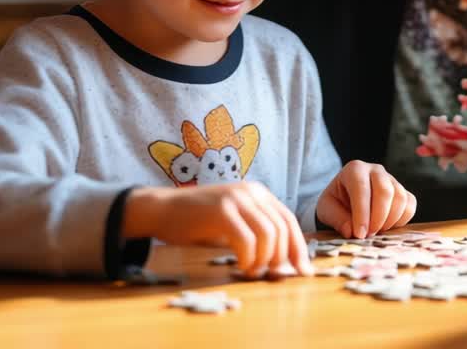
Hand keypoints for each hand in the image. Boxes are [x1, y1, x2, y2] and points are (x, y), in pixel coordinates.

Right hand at [123, 183, 311, 277]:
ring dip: (264, 259)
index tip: (303, 271)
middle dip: (283, 257)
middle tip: (273, 275)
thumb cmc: (197, 222)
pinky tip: (241, 266)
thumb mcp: (234, 224)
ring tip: (253, 271)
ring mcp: (236, 198)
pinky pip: (247, 240)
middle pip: (282, 228)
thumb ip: (257, 235)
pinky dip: (248, 258)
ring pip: (268, 234)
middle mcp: (251, 192)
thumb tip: (283, 263)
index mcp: (259, 193)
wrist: (162, 210)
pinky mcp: (221, 210)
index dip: (298, 247)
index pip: (288, 220)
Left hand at [316, 161, 416, 238]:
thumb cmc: (336, 202)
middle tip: (369, 235)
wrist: (346, 198)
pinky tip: (388, 227)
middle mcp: (375, 170)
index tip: (359, 234)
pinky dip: (402, 219)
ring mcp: (392, 179)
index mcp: (354, 169)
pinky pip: (410, 204)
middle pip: (385, 191)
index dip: (362, 213)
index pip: (361, 188)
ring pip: (400, 198)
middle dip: (378, 217)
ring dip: (390, 220)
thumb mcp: (327, 210)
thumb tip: (351, 231)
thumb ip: (337, 219)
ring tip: (376, 231)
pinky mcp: (402, 191)